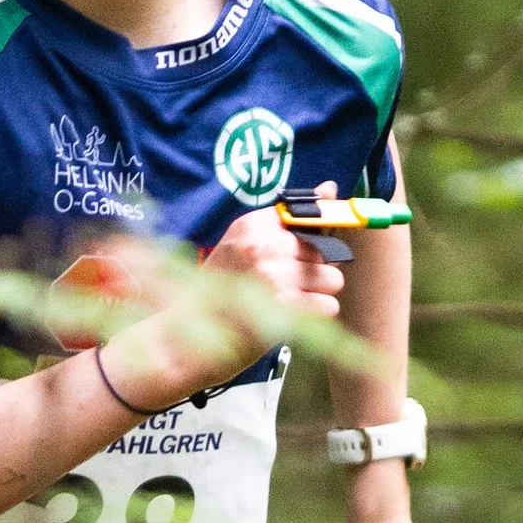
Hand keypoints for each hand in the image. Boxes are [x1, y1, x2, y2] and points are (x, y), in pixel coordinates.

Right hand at [102, 204, 343, 405]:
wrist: (189, 335)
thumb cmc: (220, 290)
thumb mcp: (243, 244)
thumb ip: (287, 219)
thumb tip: (331, 187)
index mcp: (252, 225)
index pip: (311, 216)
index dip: (316, 236)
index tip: (310, 249)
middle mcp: (264, 246)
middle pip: (326, 252)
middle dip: (312, 271)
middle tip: (283, 285)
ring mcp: (276, 276)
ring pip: (333, 279)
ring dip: (317, 294)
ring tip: (286, 301)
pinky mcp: (286, 308)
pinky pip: (329, 306)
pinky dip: (315, 316)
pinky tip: (290, 318)